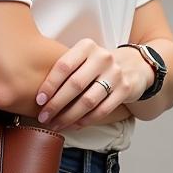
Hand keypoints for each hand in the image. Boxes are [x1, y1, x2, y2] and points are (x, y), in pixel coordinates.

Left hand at [34, 39, 153, 131]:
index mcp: (87, 47)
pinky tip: (74, 125)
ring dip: (69, 116)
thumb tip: (38, 94)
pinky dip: (86, 120)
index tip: (39, 100)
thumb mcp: (84, 57)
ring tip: (56, 124)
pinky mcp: (125, 90)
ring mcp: (116, 74)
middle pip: (75, 85)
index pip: (64, 66)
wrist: (134, 65)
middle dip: (56, 104)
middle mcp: (102, 58)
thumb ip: (66, 69)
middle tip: (43, 117)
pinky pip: (102, 110)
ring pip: (88, 101)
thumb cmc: (98, 65)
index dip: (49, 85)